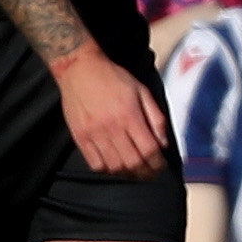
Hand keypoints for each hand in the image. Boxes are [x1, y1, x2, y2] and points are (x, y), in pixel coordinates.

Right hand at [50, 43, 171, 177]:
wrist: (79, 69)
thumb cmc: (112, 78)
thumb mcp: (141, 91)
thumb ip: (155, 117)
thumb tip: (163, 143)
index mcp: (130, 115)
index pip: (149, 150)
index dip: (158, 163)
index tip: (160, 165)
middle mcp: (112, 126)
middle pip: (133, 162)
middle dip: (145, 173)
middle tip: (149, 173)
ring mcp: (93, 133)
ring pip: (114, 167)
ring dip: (127, 173)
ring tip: (133, 170)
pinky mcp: (80, 136)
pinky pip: (95, 163)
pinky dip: (107, 169)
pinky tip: (113, 164)